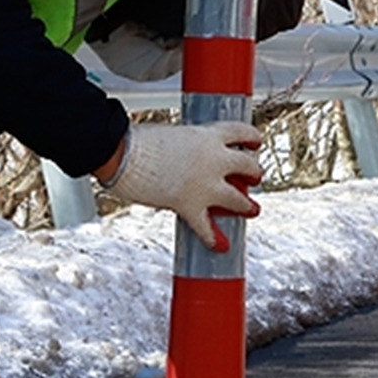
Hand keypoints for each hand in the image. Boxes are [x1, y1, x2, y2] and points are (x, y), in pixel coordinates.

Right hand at [101, 122, 262, 251]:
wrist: (122, 153)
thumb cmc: (137, 139)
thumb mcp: (171, 134)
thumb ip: (186, 146)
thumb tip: (182, 158)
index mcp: (208, 135)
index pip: (240, 132)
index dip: (251, 137)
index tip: (255, 142)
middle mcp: (214, 158)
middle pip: (247, 164)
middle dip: (254, 171)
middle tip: (256, 177)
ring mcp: (206, 184)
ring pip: (238, 198)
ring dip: (246, 205)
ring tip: (252, 209)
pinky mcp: (191, 204)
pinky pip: (205, 226)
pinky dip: (212, 237)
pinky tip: (220, 245)